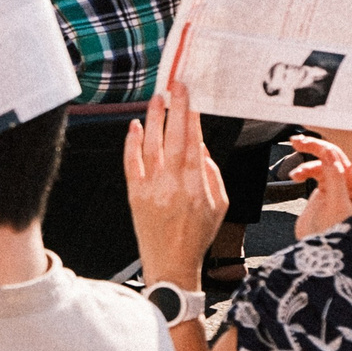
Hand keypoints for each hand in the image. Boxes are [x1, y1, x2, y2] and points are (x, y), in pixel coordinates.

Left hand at [123, 81, 226, 289]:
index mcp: (198, 187)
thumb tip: (201, 146)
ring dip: (154, 119)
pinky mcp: (135, 195)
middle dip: (176, 109)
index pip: (194, 144)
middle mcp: (174, 185)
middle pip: (174, 139)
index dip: (192, 119)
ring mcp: (152, 189)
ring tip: (157, 98)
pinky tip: (135, 126)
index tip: (191, 98)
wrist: (171, 264)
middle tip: (176, 86)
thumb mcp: (220, 206)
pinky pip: (131, 163)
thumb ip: (212, 174)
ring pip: (152, 146)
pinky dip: (132, 143)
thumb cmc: (197, 236)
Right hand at [288, 133, 351, 239]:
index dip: (323, 148)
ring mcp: (334, 189)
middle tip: (296, 141)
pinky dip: (303, 172)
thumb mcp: (337, 205)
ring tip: (294, 173)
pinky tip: (295, 177)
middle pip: (331, 158)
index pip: (340, 159)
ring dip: (305, 164)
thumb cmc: (336, 237)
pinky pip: (313, 174)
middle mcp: (347, 185)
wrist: (321, 256)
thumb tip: (329, 154)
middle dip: (314, 148)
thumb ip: (334, 178)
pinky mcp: (322, 194)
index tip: (306, 144)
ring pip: (320, 165)